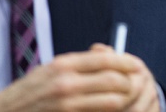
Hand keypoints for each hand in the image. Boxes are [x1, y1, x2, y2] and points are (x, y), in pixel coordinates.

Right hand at [0, 47, 157, 111]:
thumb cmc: (28, 93)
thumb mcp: (51, 70)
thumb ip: (78, 65)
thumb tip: (110, 58)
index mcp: (64, 64)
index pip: (106, 59)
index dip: (127, 62)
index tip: (137, 65)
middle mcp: (66, 82)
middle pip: (114, 80)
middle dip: (130, 83)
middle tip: (138, 85)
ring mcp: (67, 104)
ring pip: (112, 101)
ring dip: (125, 100)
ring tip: (130, 100)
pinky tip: (115, 110)